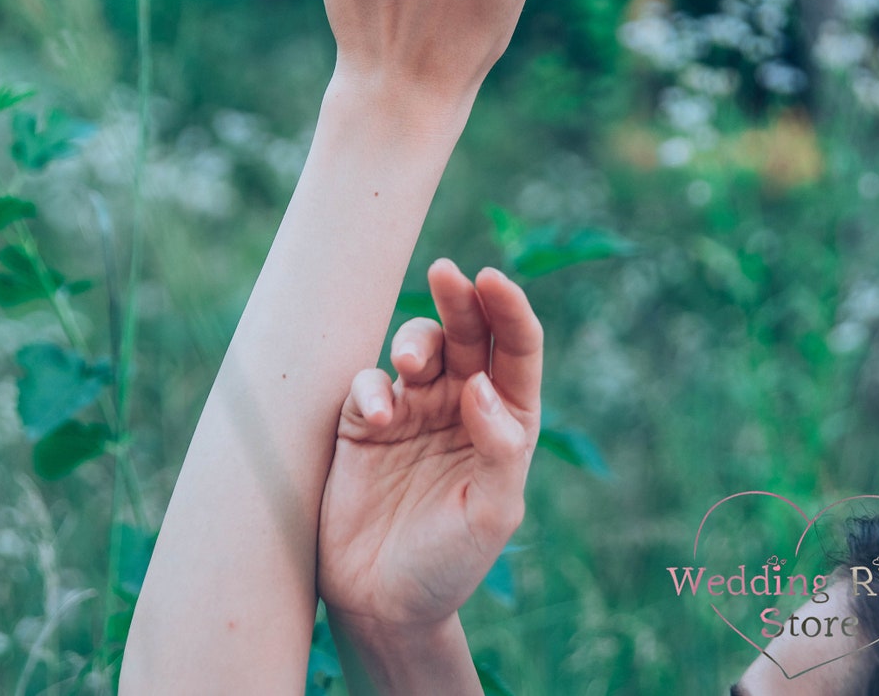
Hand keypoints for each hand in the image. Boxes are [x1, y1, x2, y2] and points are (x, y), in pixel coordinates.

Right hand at [317, 259, 541, 645]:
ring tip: (408, 364)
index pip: (515, 351)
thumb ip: (499, 449)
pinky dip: (370, 388)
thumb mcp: (491, 514)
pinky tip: (378, 417)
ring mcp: (412, 410)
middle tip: (448, 273)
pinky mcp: (363, 422)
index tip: (493, 280)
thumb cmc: (449, 562)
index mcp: (505, 420)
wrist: (382, 604)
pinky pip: (367, 383)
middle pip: (467, 332)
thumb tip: (483, 385)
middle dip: (460, 298)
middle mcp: (460, 404)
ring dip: (415, 340)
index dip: (510, 310)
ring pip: (418, 345)